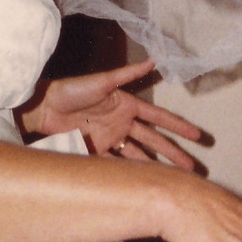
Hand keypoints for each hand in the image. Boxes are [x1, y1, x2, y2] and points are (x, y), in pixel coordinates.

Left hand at [21, 58, 205, 168]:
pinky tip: (143, 182)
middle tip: (193, 167)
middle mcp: (122, 122)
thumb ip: (128, 73)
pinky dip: (130, 172)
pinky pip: (117, 163)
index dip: (178, 127)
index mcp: (127, 105)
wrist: (43, 109)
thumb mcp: (102, 81)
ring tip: (173, 179)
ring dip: (155, 166)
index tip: (197, 135)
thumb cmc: (72, 90)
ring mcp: (111, 138)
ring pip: (139, 155)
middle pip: (153, 140)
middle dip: (173, 153)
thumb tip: (153, 59)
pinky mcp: (97, 150)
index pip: (159, 118)